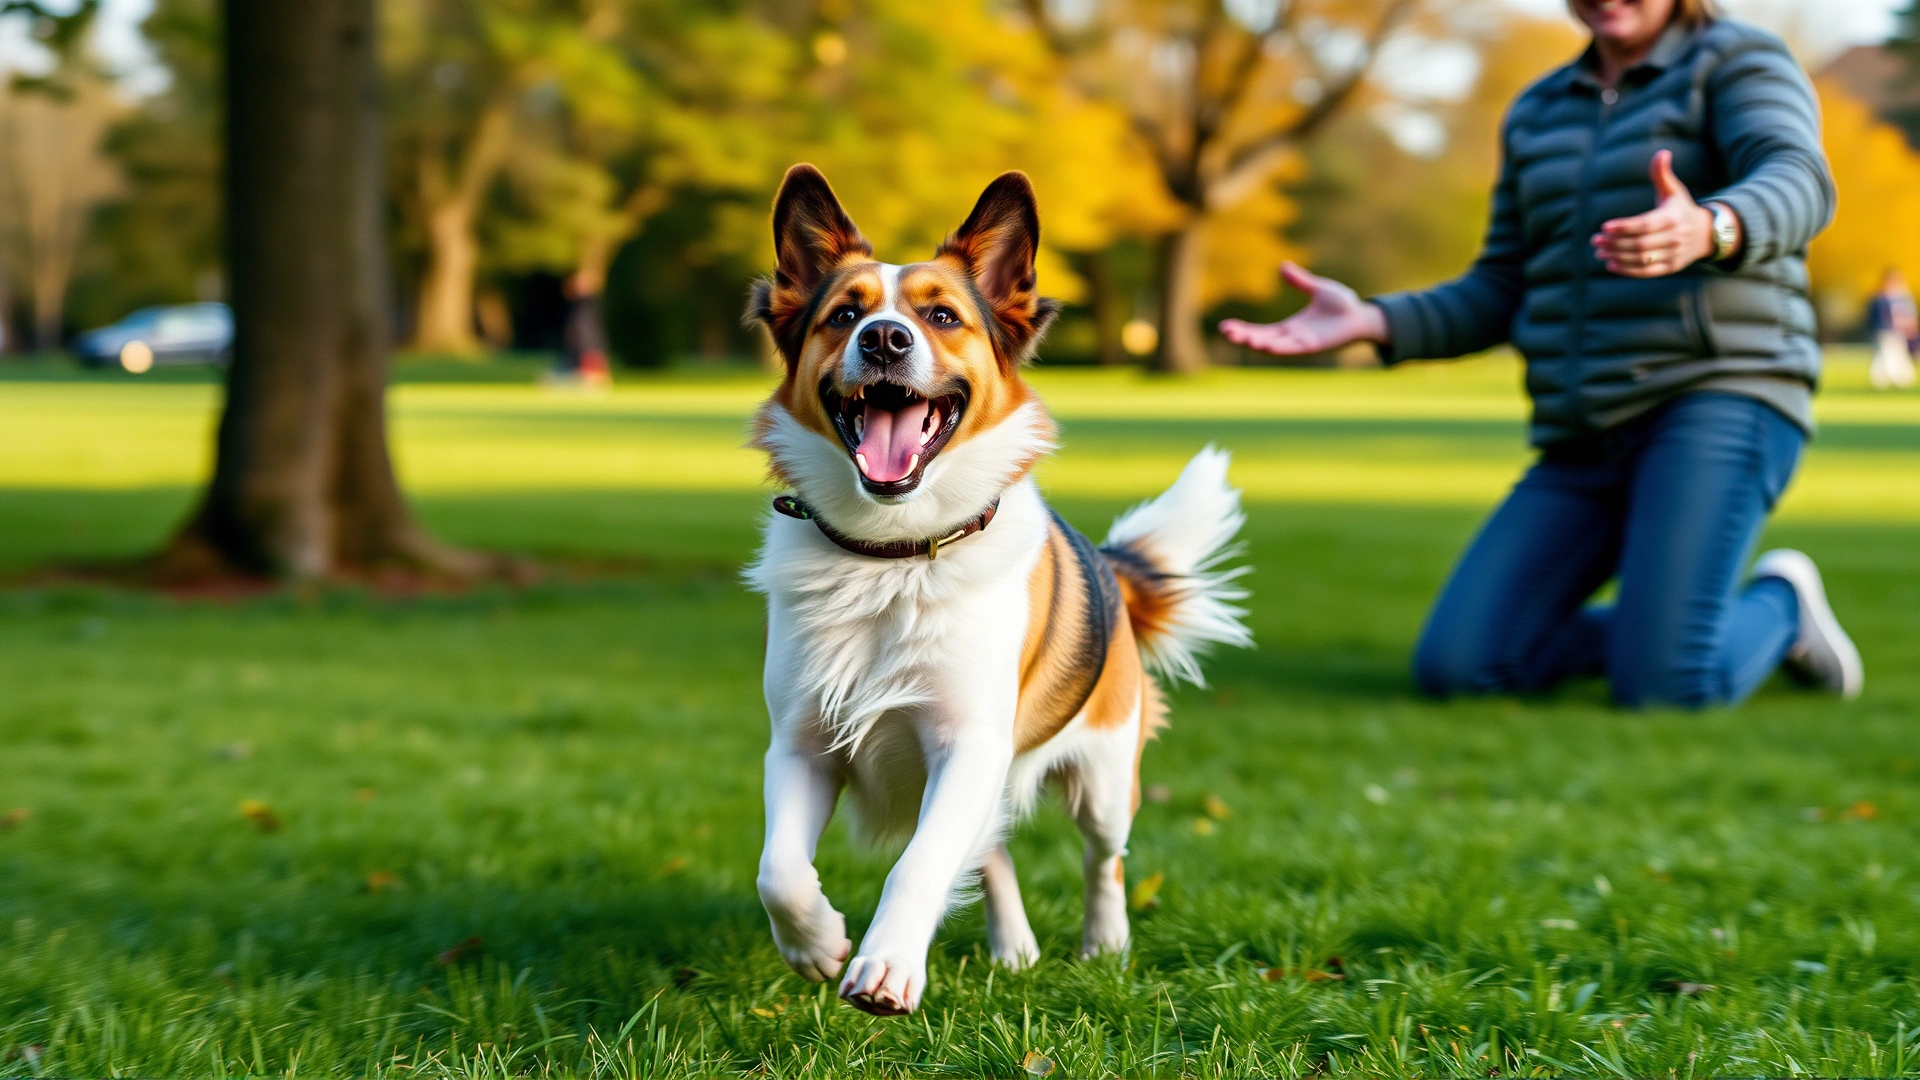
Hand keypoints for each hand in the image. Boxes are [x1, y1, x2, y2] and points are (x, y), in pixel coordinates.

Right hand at [1219, 262, 1387, 356]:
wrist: (1362, 315)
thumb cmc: (1342, 304)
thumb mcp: (1318, 288)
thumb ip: (1300, 281)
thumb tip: (1282, 265)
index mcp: (1290, 327)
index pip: (1261, 331)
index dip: (1243, 329)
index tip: (1226, 326)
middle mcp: (1292, 338)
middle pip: (1262, 339)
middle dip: (1244, 337)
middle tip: (1226, 332)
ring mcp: (1302, 343)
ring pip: (1274, 346)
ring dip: (1259, 343)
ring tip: (1243, 339)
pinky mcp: (1314, 346)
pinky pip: (1293, 349)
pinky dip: (1280, 348)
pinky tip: (1267, 345)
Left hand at [1592, 150, 1730, 276]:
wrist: (1706, 233)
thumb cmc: (1681, 209)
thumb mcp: (1674, 191)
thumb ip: (1662, 175)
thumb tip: (1661, 153)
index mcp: (1674, 218)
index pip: (1646, 225)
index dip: (1624, 227)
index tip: (1604, 227)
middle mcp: (1675, 237)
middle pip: (1641, 244)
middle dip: (1615, 243)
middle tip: (1595, 240)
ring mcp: (1674, 254)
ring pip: (1643, 259)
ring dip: (1618, 256)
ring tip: (1599, 252)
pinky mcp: (1671, 267)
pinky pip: (1648, 271)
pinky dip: (1628, 270)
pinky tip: (1611, 264)